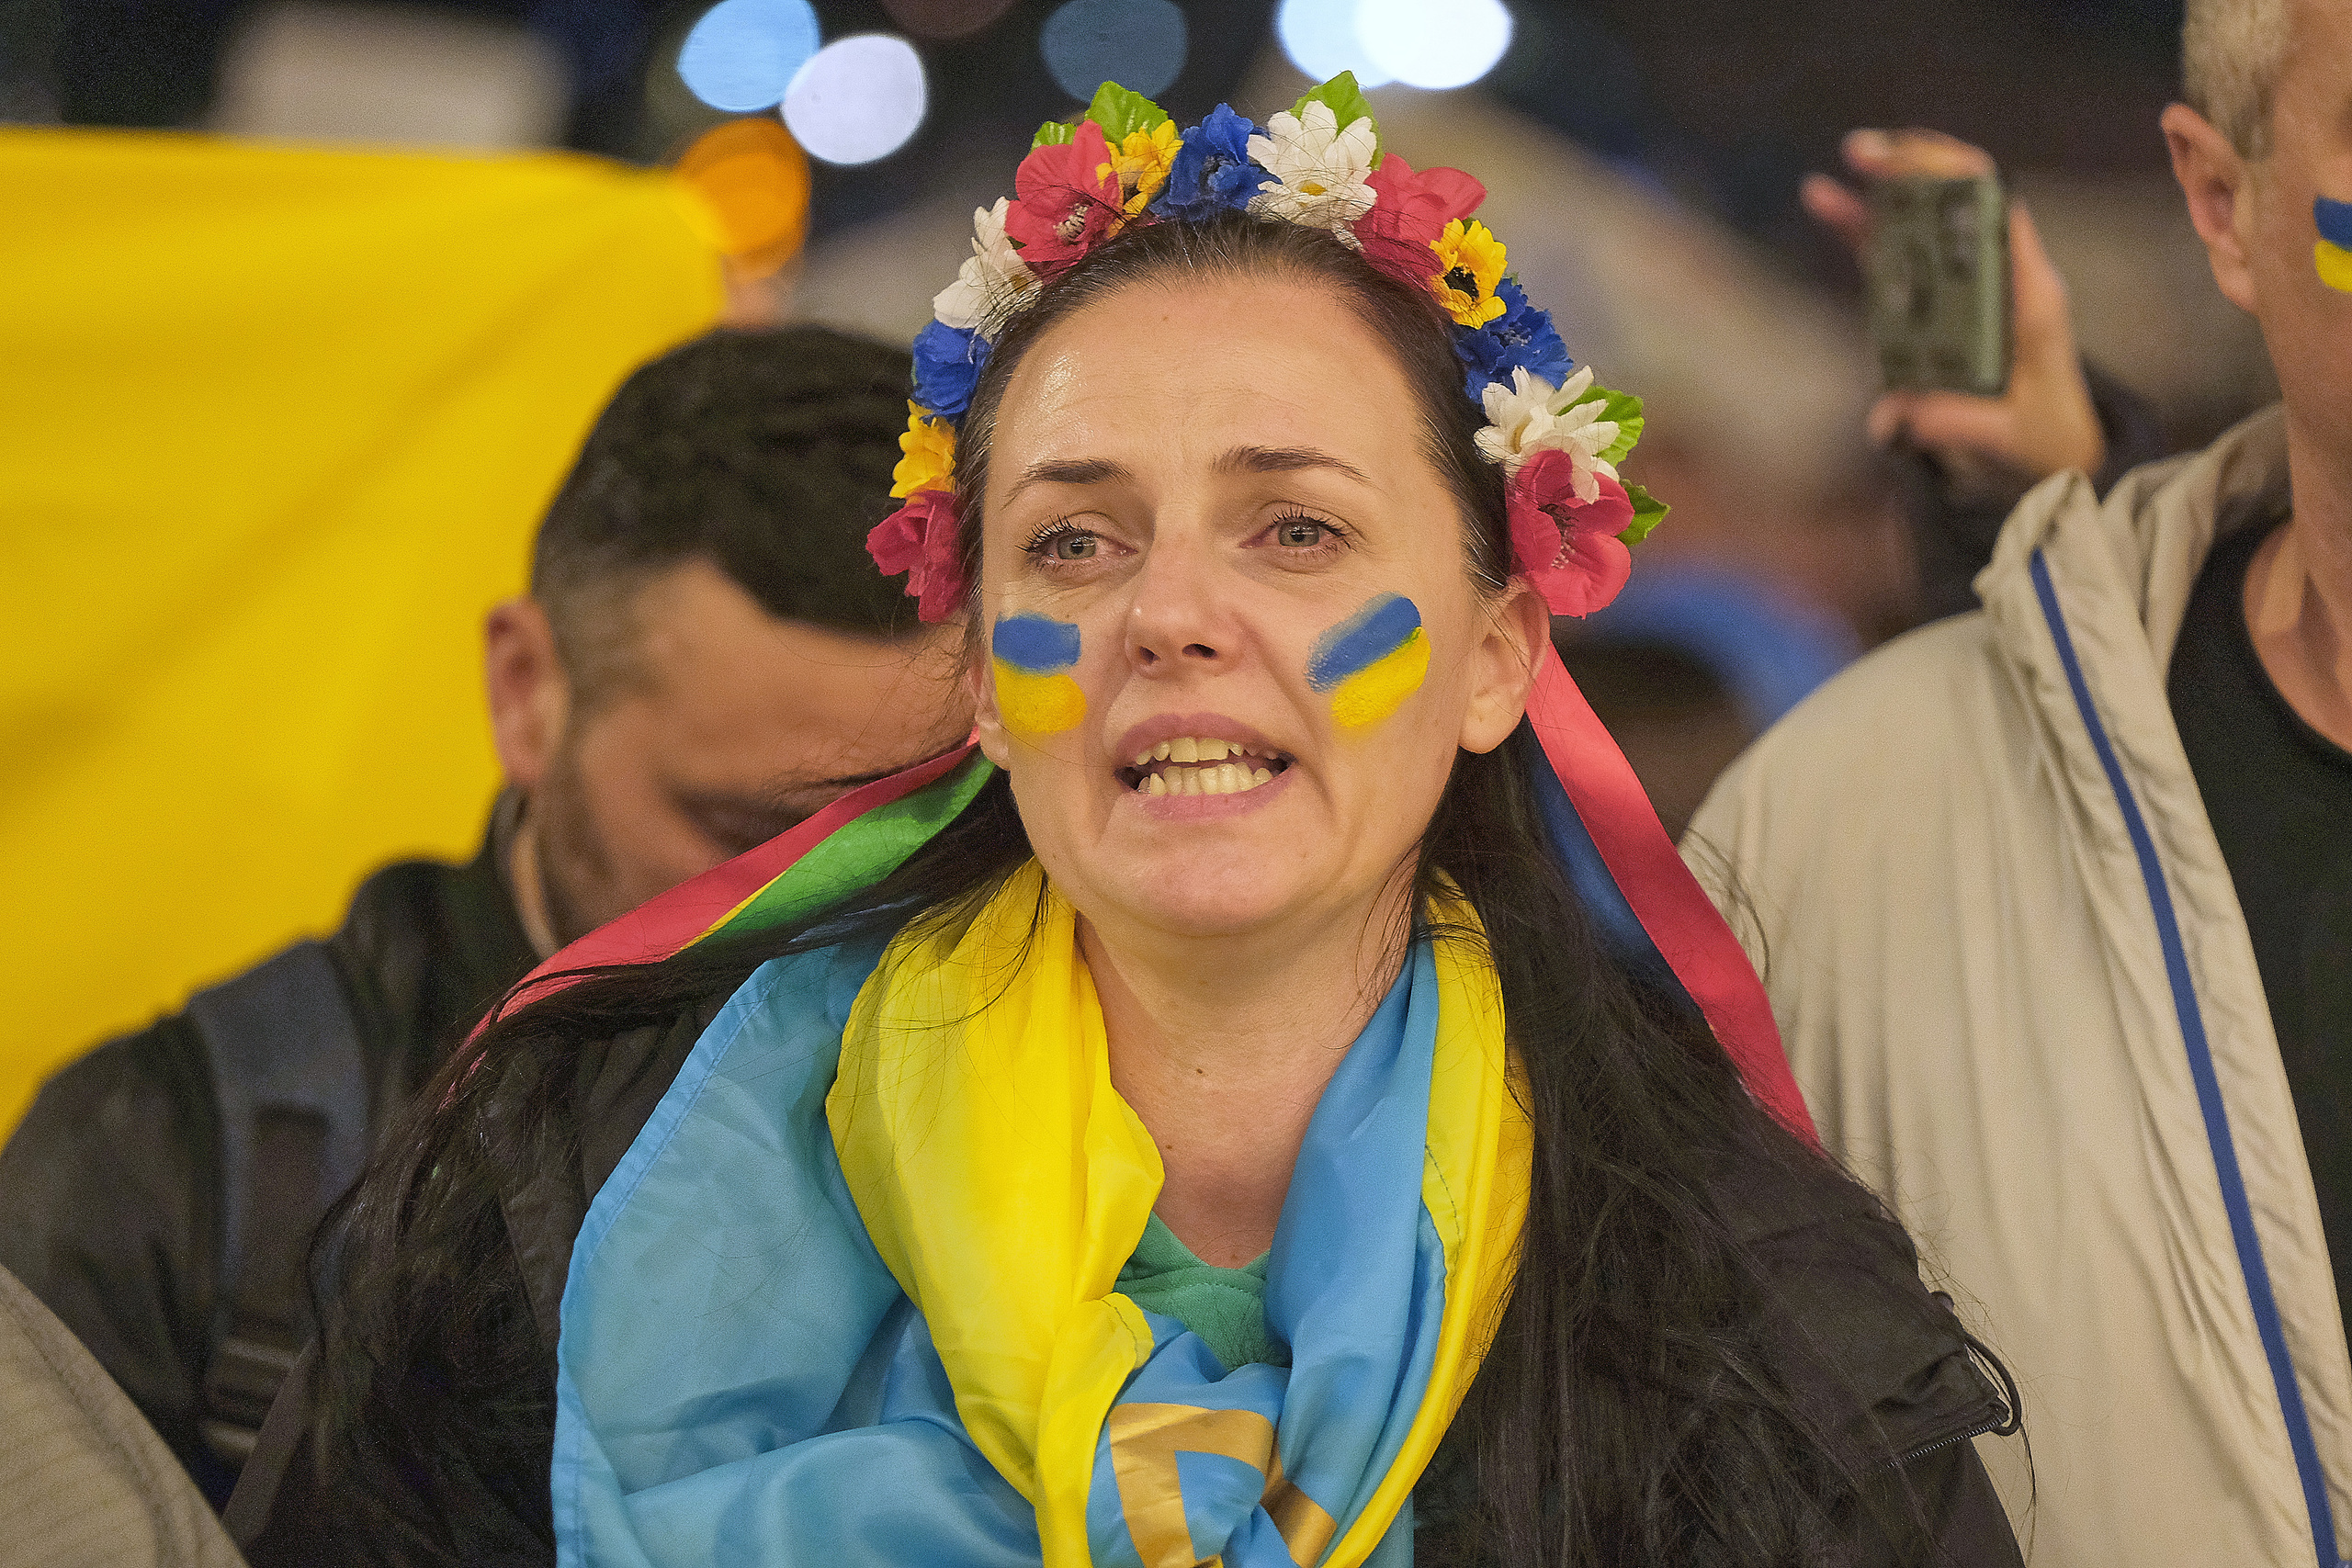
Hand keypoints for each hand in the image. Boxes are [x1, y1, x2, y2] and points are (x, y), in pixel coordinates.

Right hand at [1805, 128, 2105, 492]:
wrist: (2054, 446)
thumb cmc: (2042, 434)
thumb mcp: (2009, 435)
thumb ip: (1957, 424)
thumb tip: (1893, 416)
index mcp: (2029, 293)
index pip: (1999, 212)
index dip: (1955, 178)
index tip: (1908, 163)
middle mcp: (2001, 274)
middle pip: (1961, 197)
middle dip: (1913, 166)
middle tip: (1862, 151)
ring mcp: (1969, 283)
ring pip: (1927, 219)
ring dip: (1886, 186)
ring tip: (1845, 163)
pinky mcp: (1941, 300)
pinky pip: (1902, 253)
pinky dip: (1866, 226)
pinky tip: (1827, 200)